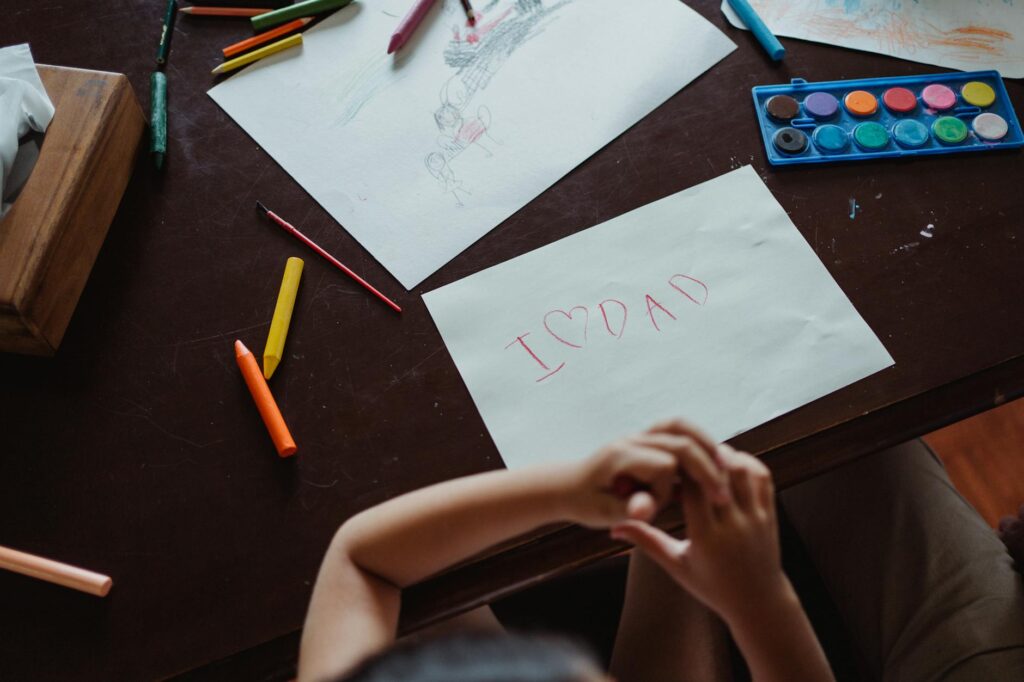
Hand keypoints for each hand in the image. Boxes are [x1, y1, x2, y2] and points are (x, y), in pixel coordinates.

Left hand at [563, 419, 729, 527]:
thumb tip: (645, 510)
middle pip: (680, 441)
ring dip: (706, 446)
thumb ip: (627, 509)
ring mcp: (640, 434)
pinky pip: (679, 428)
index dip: (668, 490)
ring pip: (681, 426)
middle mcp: (631, 439)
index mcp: (620, 456)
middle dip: (704, 468)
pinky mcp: (648, 436)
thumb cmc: (586, 502)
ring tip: (725, 469)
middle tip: (721, 496)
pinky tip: (712, 462)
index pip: (663, 467)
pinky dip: (699, 441)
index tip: (660, 509)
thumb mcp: (603, 513)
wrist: (569, 484)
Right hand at [611, 445, 789, 624]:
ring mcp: (756, 519)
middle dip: (701, 459)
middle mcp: (734, 525)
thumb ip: (647, 541)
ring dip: (725, 457)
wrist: (757, 604)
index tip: (668, 462)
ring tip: (707, 456)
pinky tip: (730, 462)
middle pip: (719, 474)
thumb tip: (614, 528)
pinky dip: (747, 463)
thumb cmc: (712, 586)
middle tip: (687, 452)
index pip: (693, 489)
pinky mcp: (770, 516)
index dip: (679, 470)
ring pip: (742, 471)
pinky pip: (763, 478)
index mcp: (707, 538)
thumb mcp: (675, 565)